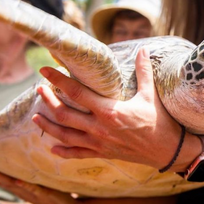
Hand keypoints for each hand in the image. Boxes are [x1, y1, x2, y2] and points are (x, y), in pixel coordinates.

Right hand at [0, 158, 79, 203]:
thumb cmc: (56, 194)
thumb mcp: (41, 182)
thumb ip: (34, 173)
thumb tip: (29, 155)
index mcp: (22, 187)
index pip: (1, 177)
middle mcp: (23, 191)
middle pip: (1, 180)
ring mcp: (32, 193)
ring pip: (12, 185)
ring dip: (0, 176)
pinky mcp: (45, 194)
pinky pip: (33, 189)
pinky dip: (24, 185)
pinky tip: (16, 180)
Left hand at [33, 47, 181, 168]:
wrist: (167, 150)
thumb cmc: (159, 121)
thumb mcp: (150, 95)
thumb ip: (143, 72)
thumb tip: (143, 49)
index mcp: (109, 111)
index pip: (76, 93)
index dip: (58, 80)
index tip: (45, 71)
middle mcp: (99, 128)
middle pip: (65, 113)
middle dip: (48, 100)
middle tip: (39, 90)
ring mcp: (99, 143)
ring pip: (65, 135)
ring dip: (48, 125)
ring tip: (35, 116)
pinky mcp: (102, 153)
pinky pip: (78, 154)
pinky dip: (63, 152)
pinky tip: (52, 148)